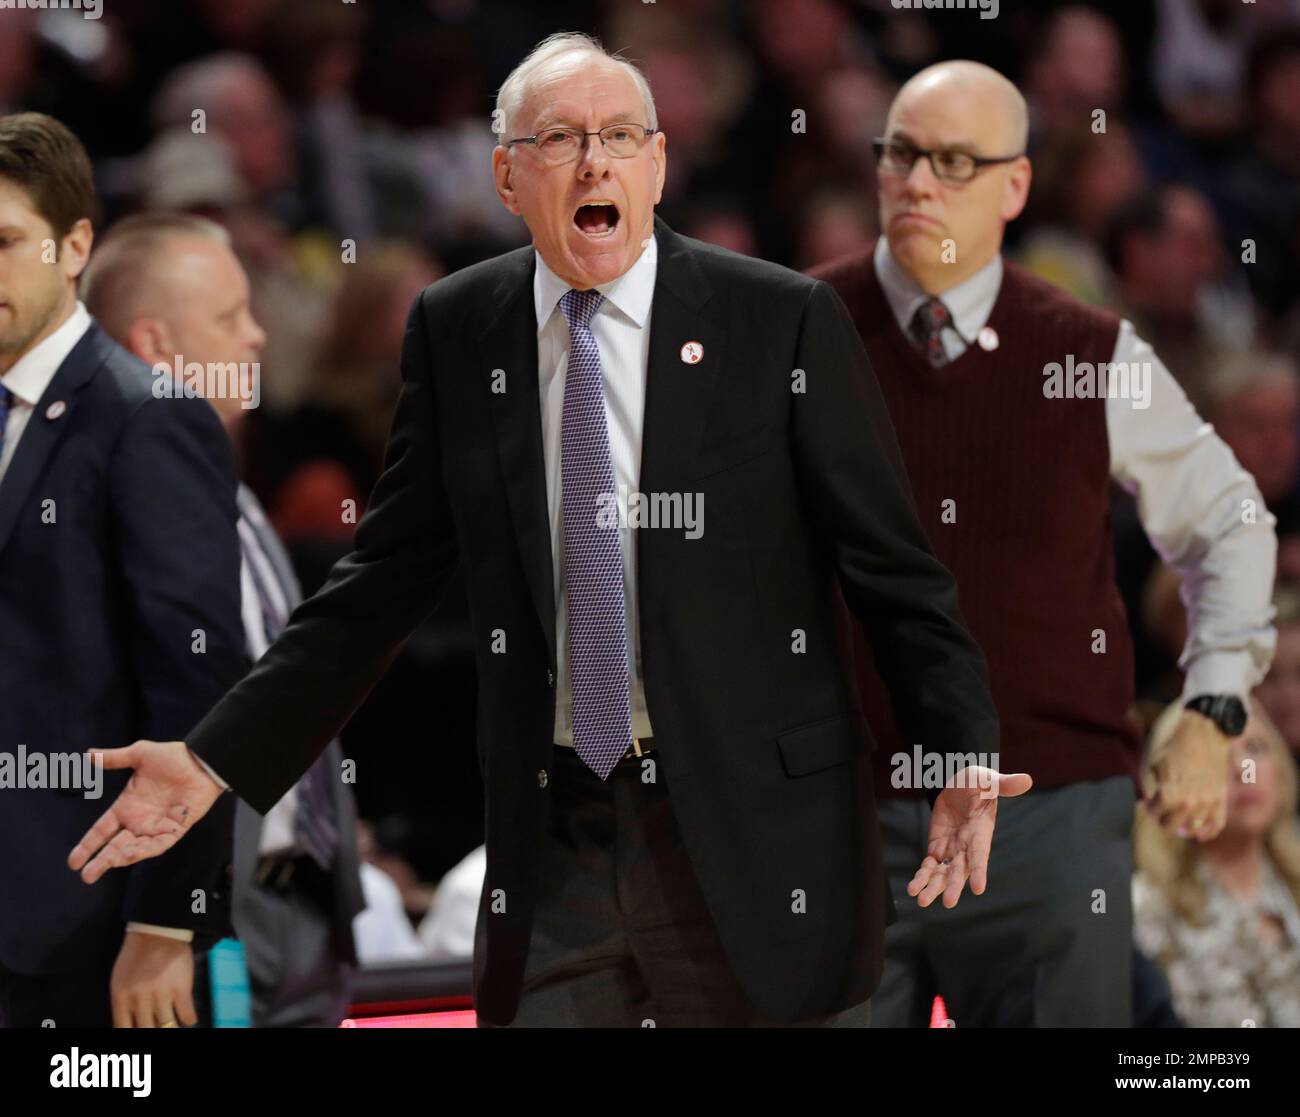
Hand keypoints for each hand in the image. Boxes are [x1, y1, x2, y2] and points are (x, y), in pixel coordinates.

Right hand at [68, 740, 223, 883]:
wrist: (201, 760)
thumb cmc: (172, 757)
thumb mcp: (139, 755)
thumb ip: (113, 758)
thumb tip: (87, 754)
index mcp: (127, 807)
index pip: (102, 830)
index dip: (88, 845)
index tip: (72, 862)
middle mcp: (139, 821)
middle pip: (116, 846)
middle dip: (102, 861)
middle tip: (86, 876)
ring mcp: (157, 826)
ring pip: (137, 848)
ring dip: (124, 857)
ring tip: (111, 863)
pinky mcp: (177, 828)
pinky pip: (162, 843)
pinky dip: (150, 848)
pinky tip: (136, 852)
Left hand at [110, 931, 196, 1027]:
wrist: (158, 932)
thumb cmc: (135, 957)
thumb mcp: (119, 981)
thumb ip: (121, 1005)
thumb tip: (127, 1026)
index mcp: (121, 999)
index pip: (122, 1031)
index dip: (133, 1036)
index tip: (143, 1031)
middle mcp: (140, 1000)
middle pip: (147, 1032)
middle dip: (154, 1031)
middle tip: (158, 1027)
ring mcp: (162, 995)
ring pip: (167, 1027)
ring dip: (171, 1027)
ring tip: (173, 1024)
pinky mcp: (182, 988)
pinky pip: (187, 1015)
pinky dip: (189, 1019)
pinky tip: (187, 1017)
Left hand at [908, 766, 1032, 907]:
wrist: (957, 782)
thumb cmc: (977, 781)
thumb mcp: (988, 779)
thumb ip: (1004, 784)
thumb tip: (1027, 780)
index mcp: (981, 832)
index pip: (980, 854)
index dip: (979, 870)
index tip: (978, 889)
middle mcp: (968, 846)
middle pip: (961, 870)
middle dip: (953, 886)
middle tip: (948, 902)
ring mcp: (953, 850)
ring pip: (942, 873)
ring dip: (933, 887)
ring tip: (922, 901)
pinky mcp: (938, 848)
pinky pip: (929, 866)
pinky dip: (922, 876)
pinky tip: (913, 889)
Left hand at [1145, 710, 1228, 841]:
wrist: (1202, 734)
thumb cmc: (1173, 746)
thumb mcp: (1153, 764)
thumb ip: (1150, 785)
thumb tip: (1149, 800)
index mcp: (1170, 794)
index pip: (1155, 813)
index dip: (1150, 809)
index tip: (1148, 806)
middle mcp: (1189, 802)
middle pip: (1172, 825)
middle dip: (1164, 820)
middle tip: (1161, 815)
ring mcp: (1207, 802)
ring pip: (1193, 827)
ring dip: (1183, 826)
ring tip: (1177, 823)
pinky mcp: (1221, 798)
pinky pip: (1217, 823)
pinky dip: (1209, 832)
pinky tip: (1200, 835)